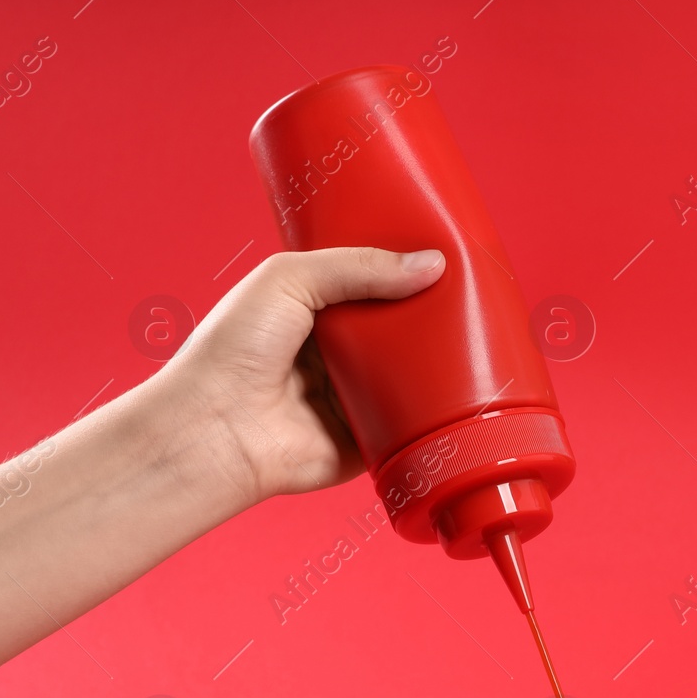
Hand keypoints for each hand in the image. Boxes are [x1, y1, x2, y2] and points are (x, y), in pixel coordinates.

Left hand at [165, 246, 445, 504]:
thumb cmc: (230, 353)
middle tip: (473, 296)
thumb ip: (358, 266)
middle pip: (398, 330)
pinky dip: (435, 410)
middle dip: (429, 316)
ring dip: (439, 362)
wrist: (216, 431)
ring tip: (480, 336)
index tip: (443, 258)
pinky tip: (467, 387)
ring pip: (412, 375)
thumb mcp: (289, 279)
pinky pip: (412, 422)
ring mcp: (353, 400)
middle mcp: (334, 357)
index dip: (403, 271)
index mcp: (311, 314)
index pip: (370, 286)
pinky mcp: (369, 440)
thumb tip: (430, 264)